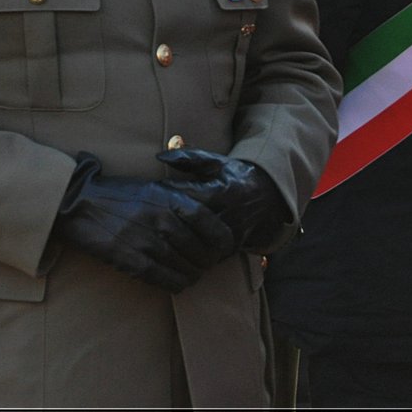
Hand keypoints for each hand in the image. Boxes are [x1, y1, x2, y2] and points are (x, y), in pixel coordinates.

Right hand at [53, 152, 235, 292]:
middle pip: (198, 248)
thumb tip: (208, 218)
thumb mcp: (154, 188)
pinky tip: (179, 284)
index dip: (221, 238)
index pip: (208, 221)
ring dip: (193, 274)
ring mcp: (144, 239)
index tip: (226, 247)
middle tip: (208, 265)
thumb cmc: (120, 195)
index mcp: (168, 198)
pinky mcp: (128, 258)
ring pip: (182, 266)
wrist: (78, 203)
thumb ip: (179, 200)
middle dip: (207, 261)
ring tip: (195, 276)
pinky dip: (174, 284)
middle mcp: (160, 219)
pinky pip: (160, 277)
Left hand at [158, 147, 291, 253]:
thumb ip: (188, 157)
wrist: (265, 198)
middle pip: (188, 223)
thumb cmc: (234, 177)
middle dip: (166, 221)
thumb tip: (159, 156)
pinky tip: (171, 248)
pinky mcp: (230, 249)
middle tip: (146, 218)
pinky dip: (188, 252)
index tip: (149, 195)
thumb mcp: (215, 163)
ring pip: (195, 242)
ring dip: (175, 240)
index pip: (185, 197)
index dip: (165, 196)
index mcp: (221, 192)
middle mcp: (226, 215)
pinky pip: (204, 254)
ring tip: (156, 235)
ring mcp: (229, 235)